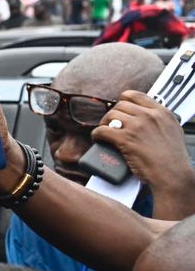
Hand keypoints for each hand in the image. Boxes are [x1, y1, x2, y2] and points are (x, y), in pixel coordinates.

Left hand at [92, 90, 194, 218]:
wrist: (172, 175)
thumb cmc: (173, 159)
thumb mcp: (173, 131)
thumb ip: (160, 121)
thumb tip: (148, 118)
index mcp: (162, 112)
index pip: (136, 96)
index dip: (123, 101)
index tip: (119, 108)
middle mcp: (150, 116)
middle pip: (120, 105)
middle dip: (113, 115)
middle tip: (111, 124)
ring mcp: (137, 126)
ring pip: (110, 116)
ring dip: (104, 124)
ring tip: (105, 133)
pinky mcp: (126, 138)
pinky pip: (102, 130)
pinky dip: (96, 135)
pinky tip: (98, 139)